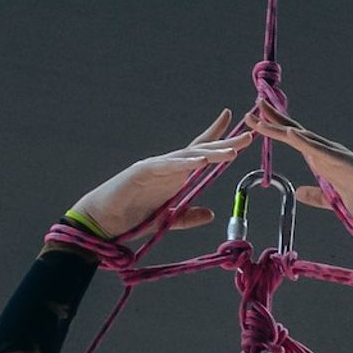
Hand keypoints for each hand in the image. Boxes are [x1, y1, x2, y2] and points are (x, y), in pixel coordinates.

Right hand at [72, 110, 249, 244]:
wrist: (103, 222)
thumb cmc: (132, 218)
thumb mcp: (169, 219)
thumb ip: (189, 216)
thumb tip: (211, 214)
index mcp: (176, 175)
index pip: (201, 152)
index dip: (219, 140)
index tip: (240, 130)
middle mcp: (168, 166)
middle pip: (201, 149)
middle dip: (225, 142)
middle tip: (248, 134)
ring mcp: (155, 166)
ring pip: (188, 155)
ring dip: (211, 153)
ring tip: (233, 152)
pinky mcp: (142, 171)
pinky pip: (167, 165)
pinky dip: (184, 163)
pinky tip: (200, 161)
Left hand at [248, 101, 352, 237]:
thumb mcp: (332, 201)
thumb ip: (315, 195)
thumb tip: (298, 192)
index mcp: (325, 161)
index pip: (296, 141)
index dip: (276, 129)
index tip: (256, 119)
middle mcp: (330, 153)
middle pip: (297, 133)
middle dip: (274, 120)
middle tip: (252, 107)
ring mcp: (339, 157)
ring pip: (305, 139)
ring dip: (283, 127)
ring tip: (263, 116)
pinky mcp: (348, 165)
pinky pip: (323, 152)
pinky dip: (307, 143)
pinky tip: (292, 135)